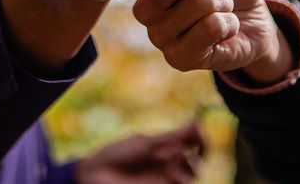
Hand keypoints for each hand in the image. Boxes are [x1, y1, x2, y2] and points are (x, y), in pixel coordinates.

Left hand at [75, 120, 204, 182]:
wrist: (98, 174)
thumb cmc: (118, 154)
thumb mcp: (146, 143)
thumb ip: (172, 136)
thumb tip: (196, 121)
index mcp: (165, 147)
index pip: (193, 142)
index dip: (201, 137)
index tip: (199, 130)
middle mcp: (169, 163)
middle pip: (198, 159)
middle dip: (197, 151)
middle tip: (181, 146)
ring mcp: (166, 178)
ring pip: (192, 173)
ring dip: (186, 164)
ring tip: (168, 159)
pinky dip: (178, 176)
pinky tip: (167, 171)